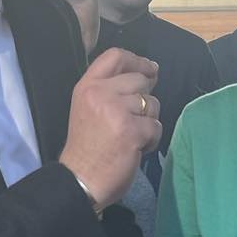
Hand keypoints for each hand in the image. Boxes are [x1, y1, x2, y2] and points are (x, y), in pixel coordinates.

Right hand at [60, 47, 161, 207]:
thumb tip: (150, 73)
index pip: (115, 56)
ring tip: (131, 137)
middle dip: (145, 100)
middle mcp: (100, 93)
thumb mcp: (89, 108)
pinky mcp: (132, 130)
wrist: (79, 181)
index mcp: (87, 86)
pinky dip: (151, 140)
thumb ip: (111, 89)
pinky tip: (136, 149)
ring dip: (148, 122)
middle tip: (135, 120)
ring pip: (152, 103)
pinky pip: (156, 126)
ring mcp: (116, 111)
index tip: (149, 70)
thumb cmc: (87, 148)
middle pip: (140, 80)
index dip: (137, 61)